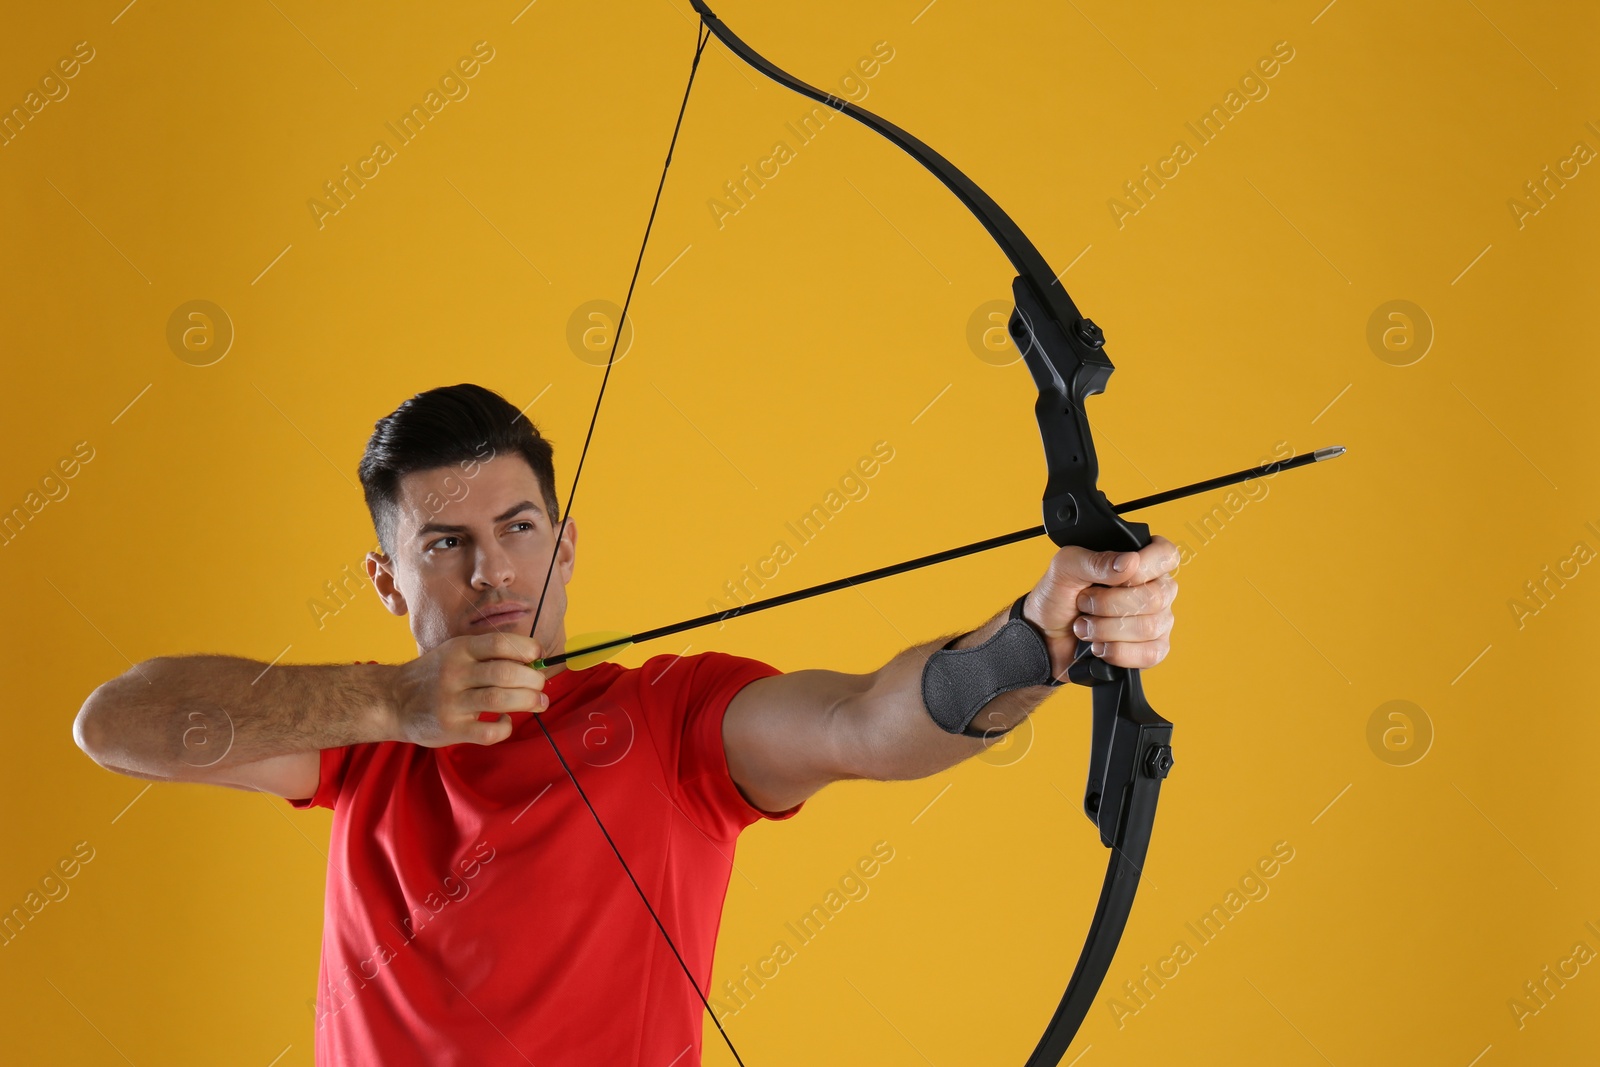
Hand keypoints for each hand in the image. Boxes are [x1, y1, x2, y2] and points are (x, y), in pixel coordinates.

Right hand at [387, 633, 547, 746]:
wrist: (393, 701)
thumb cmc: (434, 675)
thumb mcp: (455, 653)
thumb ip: (487, 655)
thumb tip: (532, 662)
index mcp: (460, 650)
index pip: (499, 643)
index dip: (526, 648)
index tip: (537, 656)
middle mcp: (455, 673)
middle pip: (505, 673)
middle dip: (533, 680)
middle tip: (540, 686)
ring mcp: (452, 702)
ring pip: (499, 699)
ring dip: (528, 701)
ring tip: (539, 702)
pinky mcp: (451, 729)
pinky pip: (488, 731)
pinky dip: (505, 727)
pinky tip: (506, 721)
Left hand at [1023, 535, 1179, 678]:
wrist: (1044, 636)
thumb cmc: (1057, 596)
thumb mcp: (1065, 568)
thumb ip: (1096, 560)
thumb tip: (1129, 562)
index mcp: (1140, 561)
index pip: (1166, 555)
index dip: (1143, 567)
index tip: (1114, 578)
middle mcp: (1155, 589)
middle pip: (1156, 596)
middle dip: (1109, 604)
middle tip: (1084, 603)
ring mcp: (1157, 620)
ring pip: (1149, 627)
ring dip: (1106, 629)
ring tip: (1084, 626)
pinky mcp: (1152, 649)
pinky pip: (1150, 654)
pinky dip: (1117, 652)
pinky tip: (1100, 646)